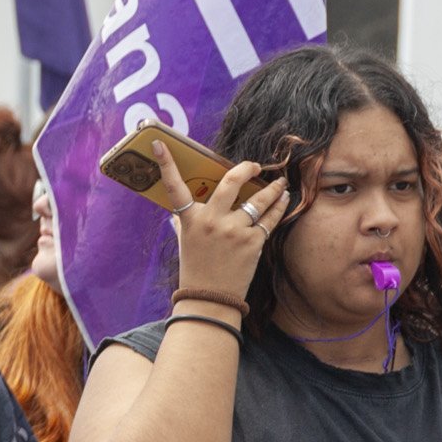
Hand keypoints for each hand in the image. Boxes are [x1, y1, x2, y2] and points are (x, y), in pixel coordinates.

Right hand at [149, 146, 289, 301]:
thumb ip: (187, 221)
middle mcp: (211, 221)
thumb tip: (182, 207)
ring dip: (273, 188)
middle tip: (255, 166)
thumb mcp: (186, 241)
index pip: (174, 187)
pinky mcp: (252, 242)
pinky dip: (279, 206)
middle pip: (231, 182)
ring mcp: (233, 231)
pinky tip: (283, 199)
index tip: (159, 143)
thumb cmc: (196, 268)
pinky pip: (269, 218)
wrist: (209, 298)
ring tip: (280, 183)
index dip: (166, 164)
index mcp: (190, 219)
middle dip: (246, 169)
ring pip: (258, 200)